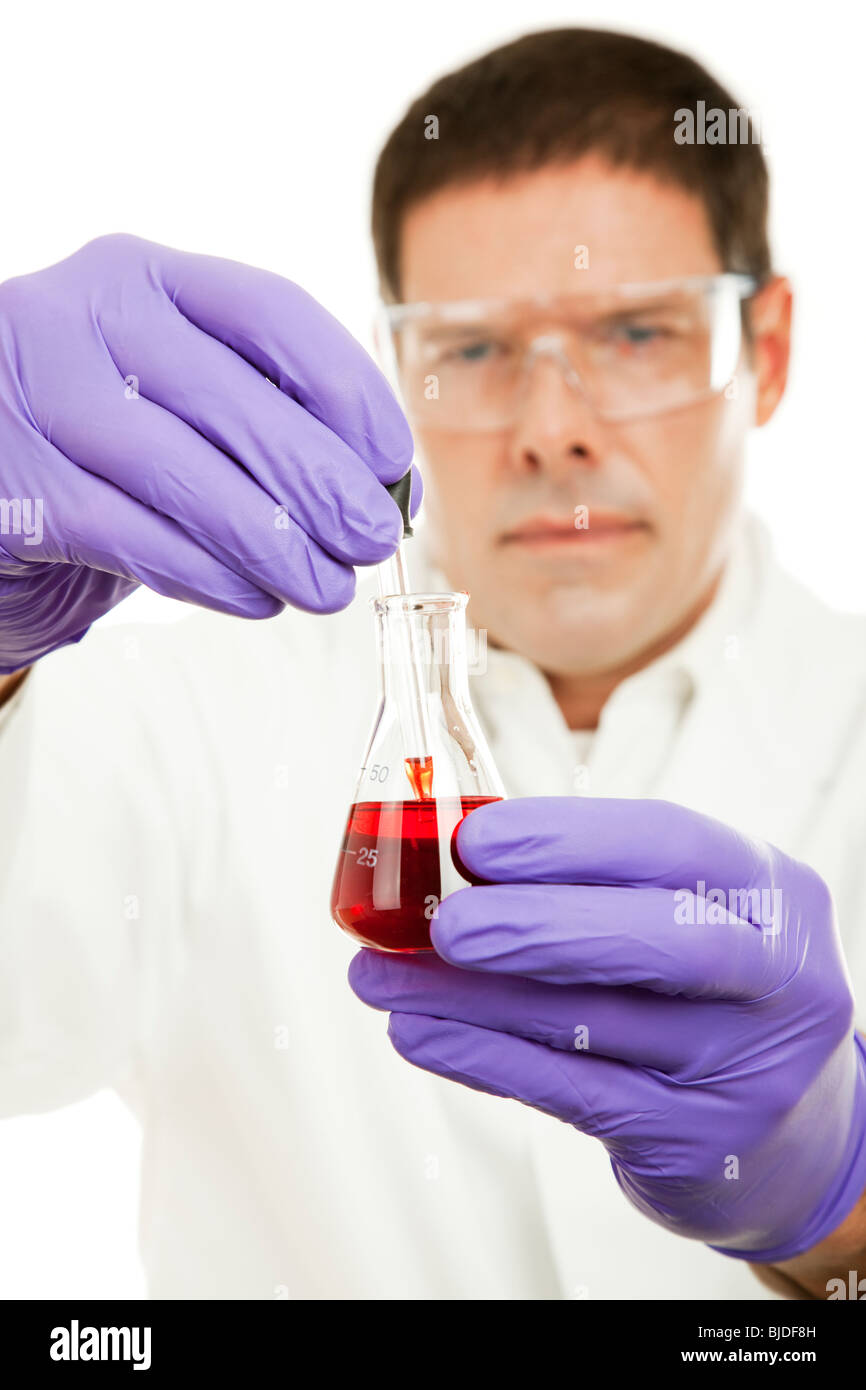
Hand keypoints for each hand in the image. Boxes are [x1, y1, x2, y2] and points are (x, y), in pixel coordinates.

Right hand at [0, 233, 417, 672]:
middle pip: (232, 399)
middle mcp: (83, 316)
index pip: (269, 311)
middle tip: (370, 539)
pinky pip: (132, 535)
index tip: (391, 459)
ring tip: (326, 585)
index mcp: (144, 277)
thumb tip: (379, 488)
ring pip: (183, 474)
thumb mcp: (172, 397)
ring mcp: (36, 395)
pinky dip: (207, 573)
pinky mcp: (11, 483)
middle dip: (319, 480)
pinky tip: (254, 597)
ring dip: (272, 542)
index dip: (347, 388)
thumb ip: (258, 417)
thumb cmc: (99, 443)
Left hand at [349, 797, 865, 1260]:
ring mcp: (744, 1068)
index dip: (569, 837)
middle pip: (662, 942)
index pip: (673, 846)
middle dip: (539, 927)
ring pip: (592, 1024)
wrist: (796, 1140)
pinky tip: (421, 1031)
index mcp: (770, 892)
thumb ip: (598, 887)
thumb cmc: (713, 1000)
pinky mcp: (696, 1141)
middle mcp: (775, 978)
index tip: (475, 840)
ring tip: (384, 977)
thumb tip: (449, 860)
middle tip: (445, 924)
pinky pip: (571, 1092)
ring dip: (471, 998)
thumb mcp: (695, 920)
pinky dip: (482, 1057)